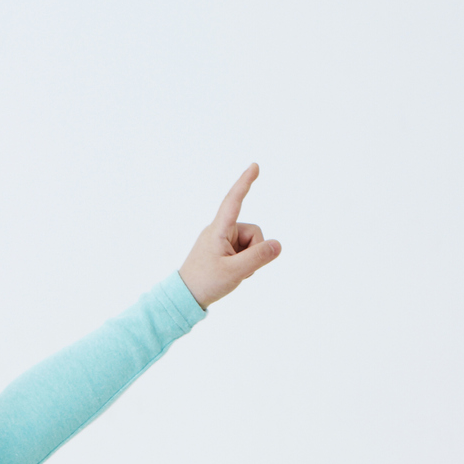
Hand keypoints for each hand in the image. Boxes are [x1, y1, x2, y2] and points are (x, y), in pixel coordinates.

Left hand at [178, 163, 280, 308]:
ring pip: (251, 244)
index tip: (254, 166)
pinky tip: (232, 272)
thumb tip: (277, 245)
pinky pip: (245, 251)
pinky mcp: (223, 249)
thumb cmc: (205, 282)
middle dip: (254, 251)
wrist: (186, 297)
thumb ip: (258, 258)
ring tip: (232, 272)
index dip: (245, 183)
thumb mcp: (235, 272)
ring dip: (249, 260)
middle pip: (254, 232)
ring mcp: (222, 240)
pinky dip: (244, 263)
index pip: (234, 201)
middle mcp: (220, 230)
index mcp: (218, 230)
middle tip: (238, 269)